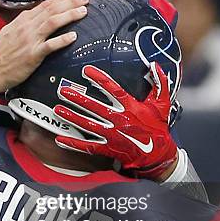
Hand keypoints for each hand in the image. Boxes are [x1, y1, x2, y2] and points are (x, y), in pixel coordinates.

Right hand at [0, 0, 87, 92]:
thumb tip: (34, 19)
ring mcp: (30, 40)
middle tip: (83, 0)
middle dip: (70, 2)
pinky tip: (73, 37)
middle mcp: (27, 27)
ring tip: (82, 12)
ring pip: (53, 22)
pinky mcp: (33, 55)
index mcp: (22, 21)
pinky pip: (50, 45)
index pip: (45, 5)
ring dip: (69, 15)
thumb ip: (23, 24)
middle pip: (52, 10)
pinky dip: (62, 40)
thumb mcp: (9, 32)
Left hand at [53, 62, 177, 179]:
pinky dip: (73, 143)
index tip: (86, 70)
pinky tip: (60, 139)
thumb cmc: (158, 128)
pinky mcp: (107, 148)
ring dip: (71, 117)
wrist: (158, 155)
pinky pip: (87, 146)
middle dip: (77, 98)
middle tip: (63, 90)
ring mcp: (111, 135)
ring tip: (57, 109)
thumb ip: (160, 83)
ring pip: (87, 124)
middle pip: (94, 107)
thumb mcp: (162, 104)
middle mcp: (118, 120)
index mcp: (130, 107)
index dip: (99, 79)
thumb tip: (156, 65)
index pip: (112, 89)